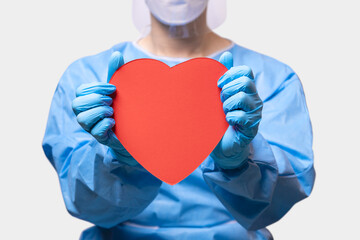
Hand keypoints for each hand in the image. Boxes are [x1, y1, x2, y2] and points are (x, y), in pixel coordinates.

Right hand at [72, 51, 137, 165]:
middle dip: (95, 99)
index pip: (81, 91)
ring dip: (99, 112)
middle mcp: (85, 114)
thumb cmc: (122, 107)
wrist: (136, 129)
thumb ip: (116, 72)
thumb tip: (117, 53)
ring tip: (112, 112)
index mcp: (87, 100)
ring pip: (82, 119)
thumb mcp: (119, 89)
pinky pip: (95, 132)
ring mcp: (91, 127)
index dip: (96, 88)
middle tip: (111, 101)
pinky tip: (114, 123)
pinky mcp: (100, 138)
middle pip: (76, 104)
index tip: (113, 89)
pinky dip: (105, 125)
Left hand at [211, 52, 262, 168]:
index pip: (245, 71)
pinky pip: (239, 116)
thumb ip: (224, 76)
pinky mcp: (252, 127)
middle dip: (227, 90)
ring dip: (227, 105)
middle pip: (244, 82)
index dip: (230, 74)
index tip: (219, 84)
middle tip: (221, 102)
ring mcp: (256, 113)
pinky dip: (229, 118)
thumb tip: (226, 54)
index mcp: (247, 89)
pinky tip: (228, 123)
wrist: (222, 144)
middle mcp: (255, 99)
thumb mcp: (220, 95)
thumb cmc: (220, 118)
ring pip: (242, 97)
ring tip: (224, 113)